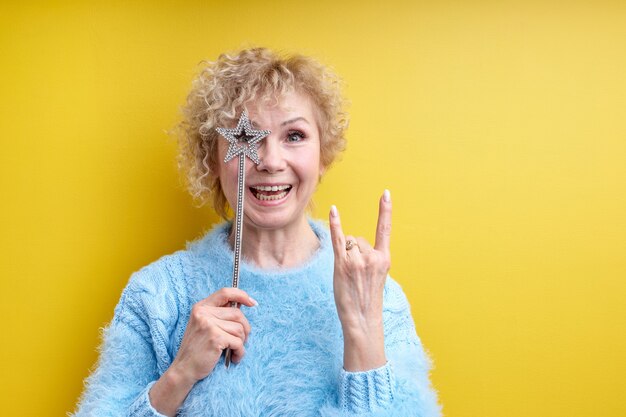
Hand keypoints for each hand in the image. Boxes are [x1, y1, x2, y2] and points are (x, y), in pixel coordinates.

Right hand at [170, 288, 255, 383]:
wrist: (184, 369)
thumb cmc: (197, 349)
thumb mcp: (203, 325)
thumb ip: (219, 314)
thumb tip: (241, 303)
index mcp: (201, 307)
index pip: (225, 292)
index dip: (241, 295)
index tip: (252, 303)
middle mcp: (203, 313)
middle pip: (237, 313)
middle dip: (245, 328)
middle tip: (242, 340)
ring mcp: (209, 325)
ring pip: (240, 329)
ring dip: (241, 342)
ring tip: (234, 350)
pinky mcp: (215, 338)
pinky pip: (238, 342)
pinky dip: (240, 352)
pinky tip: (234, 357)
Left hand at [329, 190, 390, 370]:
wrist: (362, 319)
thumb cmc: (367, 300)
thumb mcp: (377, 277)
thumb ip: (371, 258)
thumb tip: (356, 243)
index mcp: (384, 259)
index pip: (385, 230)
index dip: (385, 210)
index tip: (386, 193)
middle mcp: (372, 256)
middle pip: (358, 239)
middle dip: (354, 253)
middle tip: (355, 276)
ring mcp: (358, 259)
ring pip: (348, 243)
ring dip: (345, 255)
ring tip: (348, 276)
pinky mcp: (342, 263)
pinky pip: (338, 238)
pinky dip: (335, 223)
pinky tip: (333, 210)